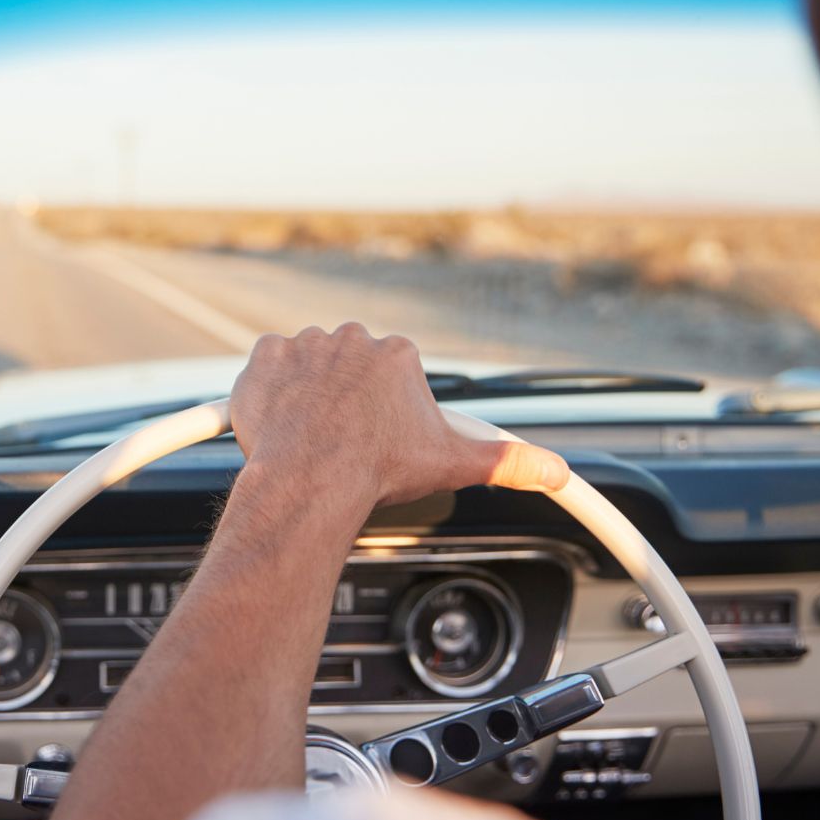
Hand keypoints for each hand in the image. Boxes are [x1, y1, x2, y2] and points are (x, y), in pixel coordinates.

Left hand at [230, 323, 569, 509]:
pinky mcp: (265, 356)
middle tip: (344, 439)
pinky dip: (270, 387)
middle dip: (347, 399)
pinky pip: (267, 365)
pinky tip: (281, 418)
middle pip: (350, 367)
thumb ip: (506, 461)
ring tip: (312, 435)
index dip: (384, 409)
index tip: (377, 434)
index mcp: (397, 354)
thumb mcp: (451, 465)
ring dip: (309, 393)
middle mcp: (352, 339)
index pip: (392, 374)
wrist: (310, 481)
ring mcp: (305, 345)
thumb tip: (554, 468)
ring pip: (309, 366)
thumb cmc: (377, 471)